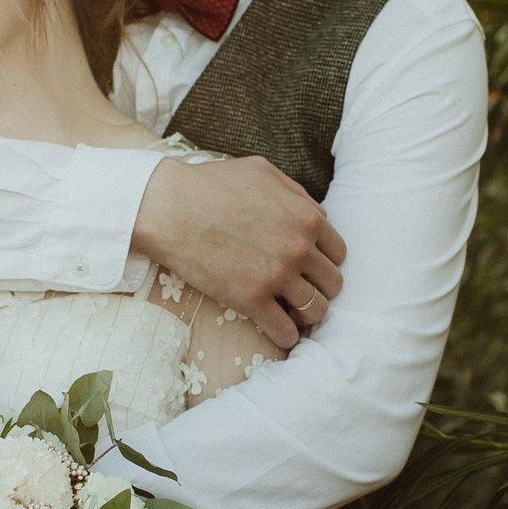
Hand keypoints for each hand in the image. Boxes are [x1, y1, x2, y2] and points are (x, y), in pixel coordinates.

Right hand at [131, 156, 344, 349]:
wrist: (168, 207)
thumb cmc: (211, 185)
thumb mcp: (263, 172)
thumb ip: (296, 194)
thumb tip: (316, 215)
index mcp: (306, 218)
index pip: (338, 253)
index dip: (324, 262)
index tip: (310, 269)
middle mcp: (299, 248)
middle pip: (333, 284)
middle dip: (319, 288)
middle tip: (300, 291)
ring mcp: (277, 276)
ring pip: (316, 311)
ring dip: (306, 314)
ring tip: (290, 313)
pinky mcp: (251, 299)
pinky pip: (285, 332)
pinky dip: (285, 335)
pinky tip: (278, 331)